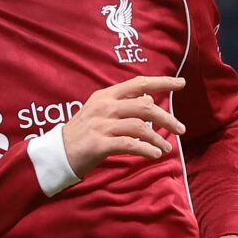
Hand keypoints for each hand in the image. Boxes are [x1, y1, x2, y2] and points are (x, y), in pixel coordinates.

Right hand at [60, 75, 186, 181]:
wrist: (56, 154)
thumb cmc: (82, 134)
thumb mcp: (100, 113)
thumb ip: (124, 105)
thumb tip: (150, 100)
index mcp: (105, 96)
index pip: (139, 84)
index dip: (162, 82)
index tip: (181, 83)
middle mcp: (104, 107)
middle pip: (145, 107)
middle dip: (167, 118)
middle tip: (181, 129)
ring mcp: (100, 125)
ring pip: (140, 127)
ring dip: (158, 138)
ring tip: (168, 148)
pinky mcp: (98, 144)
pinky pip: (130, 144)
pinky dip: (146, 149)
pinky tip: (155, 154)